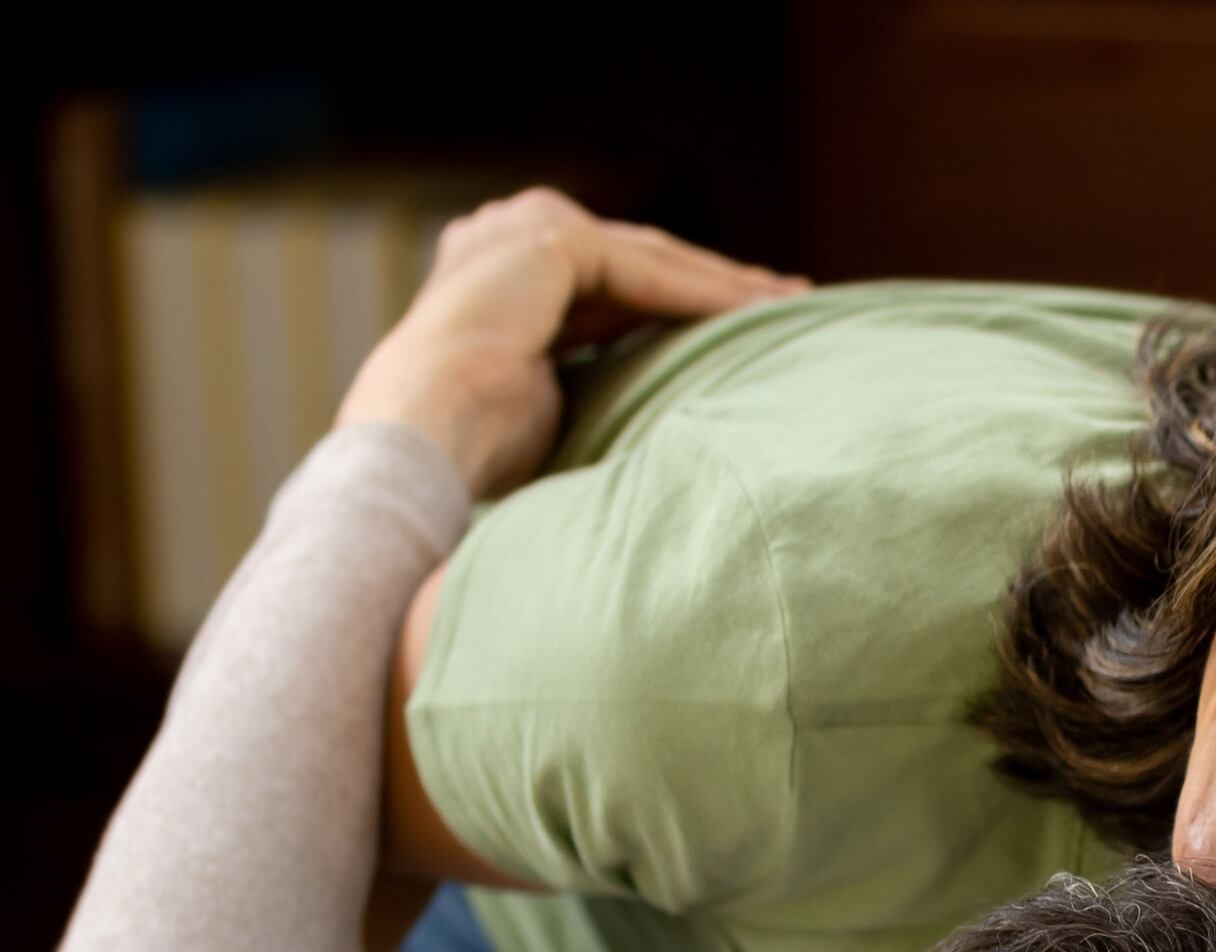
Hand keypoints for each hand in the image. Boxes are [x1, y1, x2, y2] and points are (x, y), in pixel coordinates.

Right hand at [338, 189, 803, 500]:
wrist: (423, 445)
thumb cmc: (468, 458)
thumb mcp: (542, 406)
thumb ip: (586, 379)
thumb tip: (653, 413)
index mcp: (490, 279)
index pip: (601, 283)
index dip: (674, 304)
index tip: (739, 329)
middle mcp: (500, 240)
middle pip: (634, 261)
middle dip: (713, 284)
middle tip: (788, 302)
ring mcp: (518, 229)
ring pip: (649, 258)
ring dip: (724, 284)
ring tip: (792, 305)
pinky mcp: (550, 239)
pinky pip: (647, 270)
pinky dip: (705, 295)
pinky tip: (759, 314)